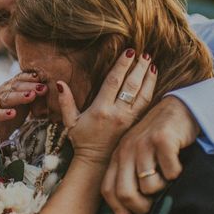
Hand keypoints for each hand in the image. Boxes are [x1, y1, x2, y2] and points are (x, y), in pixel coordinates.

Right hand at [0, 72, 47, 141]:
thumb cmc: (14, 114)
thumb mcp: (27, 103)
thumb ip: (35, 94)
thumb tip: (55, 86)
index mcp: (10, 87)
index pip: (20, 78)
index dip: (31, 77)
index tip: (43, 77)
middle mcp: (1, 92)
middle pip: (14, 86)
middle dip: (29, 86)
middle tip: (43, 88)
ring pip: (6, 98)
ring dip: (19, 96)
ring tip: (31, 96)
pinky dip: (4, 113)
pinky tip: (12, 113)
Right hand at [58, 50, 156, 165]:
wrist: (97, 162)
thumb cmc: (82, 140)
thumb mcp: (70, 122)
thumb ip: (66, 102)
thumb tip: (60, 83)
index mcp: (101, 109)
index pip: (114, 82)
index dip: (122, 65)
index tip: (129, 51)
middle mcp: (117, 113)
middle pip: (131, 85)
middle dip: (138, 68)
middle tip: (145, 53)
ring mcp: (129, 119)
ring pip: (143, 94)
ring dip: (148, 77)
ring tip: (151, 62)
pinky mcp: (136, 124)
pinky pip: (147, 104)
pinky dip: (151, 90)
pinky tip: (153, 79)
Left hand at [101, 95, 199, 213]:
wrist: (179, 109)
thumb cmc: (159, 140)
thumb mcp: (139, 156)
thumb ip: (132, 179)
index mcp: (118, 156)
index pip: (108, 190)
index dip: (117, 210)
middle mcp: (126, 150)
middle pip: (125, 193)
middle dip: (140, 206)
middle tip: (153, 204)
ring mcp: (143, 144)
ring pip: (148, 185)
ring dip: (162, 187)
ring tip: (166, 176)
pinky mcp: (162, 139)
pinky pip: (169, 172)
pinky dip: (176, 173)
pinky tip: (177, 163)